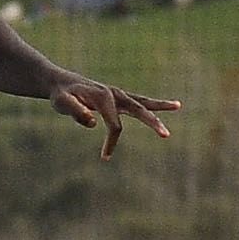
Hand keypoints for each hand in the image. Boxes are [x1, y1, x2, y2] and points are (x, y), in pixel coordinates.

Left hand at [49, 77, 181, 159]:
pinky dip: (152, 105)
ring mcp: (118, 94)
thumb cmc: (60, 95)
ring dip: (159, 107)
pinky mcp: (119, 97)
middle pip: (138, 110)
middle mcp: (114, 93)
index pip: (115, 125)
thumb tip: (93, 123)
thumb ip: (75, 111)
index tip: (105, 157)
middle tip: (166, 135)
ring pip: (142, 102)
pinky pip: (139, 102)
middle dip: (152, 123)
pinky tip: (170, 106)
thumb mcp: (61, 103)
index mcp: (103, 97)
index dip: (112, 142)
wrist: (60, 83)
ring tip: (178, 105)